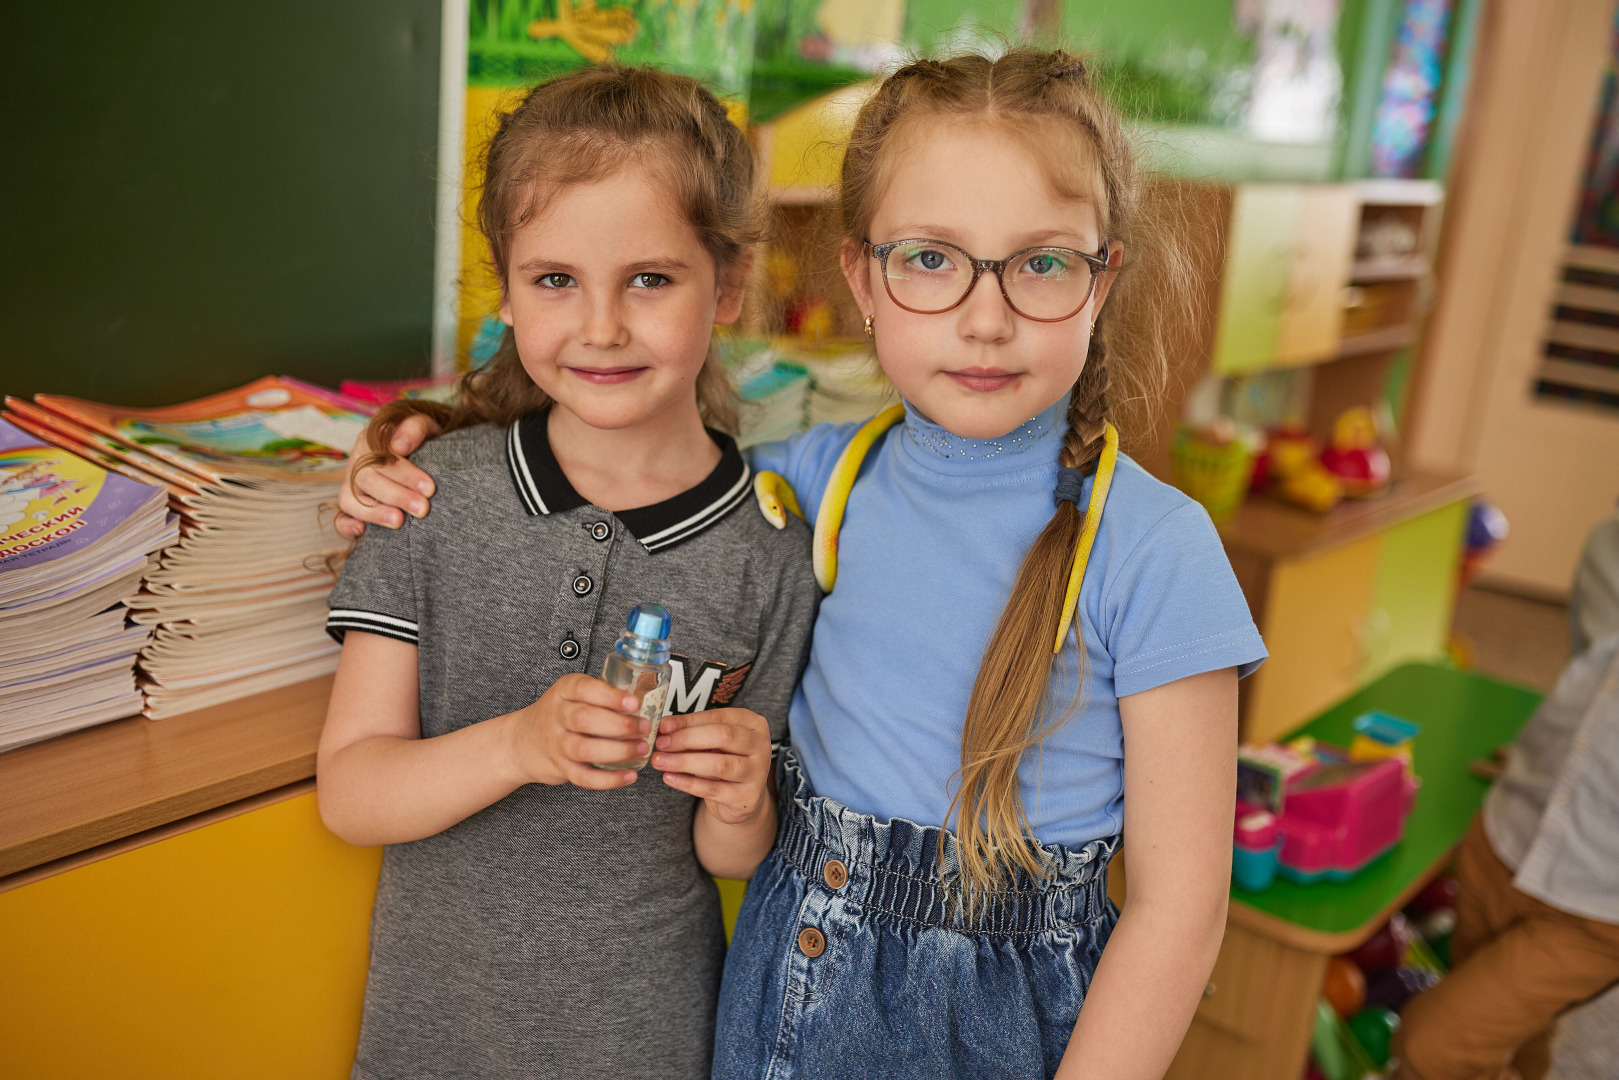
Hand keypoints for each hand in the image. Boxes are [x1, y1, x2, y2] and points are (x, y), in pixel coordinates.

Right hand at [335, 413, 441, 537]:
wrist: (423, 447)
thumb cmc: (422, 437)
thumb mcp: (424, 424)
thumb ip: (414, 428)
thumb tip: (399, 446)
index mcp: (370, 440)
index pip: (380, 457)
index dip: (404, 474)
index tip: (429, 488)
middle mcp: (357, 462)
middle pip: (367, 480)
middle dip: (397, 496)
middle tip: (423, 509)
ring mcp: (352, 485)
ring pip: (350, 499)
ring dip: (374, 512)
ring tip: (399, 522)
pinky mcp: (353, 504)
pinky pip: (340, 516)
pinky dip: (345, 525)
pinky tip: (360, 532)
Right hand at [505, 674, 649, 789]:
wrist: (521, 741)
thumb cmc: (558, 714)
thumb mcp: (572, 693)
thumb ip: (601, 693)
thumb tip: (644, 696)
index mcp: (564, 691)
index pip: (584, 689)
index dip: (610, 696)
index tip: (633, 703)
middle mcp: (557, 715)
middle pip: (585, 719)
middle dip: (619, 725)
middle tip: (644, 727)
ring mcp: (557, 743)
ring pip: (585, 749)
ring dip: (618, 751)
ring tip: (641, 748)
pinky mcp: (560, 767)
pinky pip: (584, 777)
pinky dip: (608, 779)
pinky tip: (628, 776)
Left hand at [653, 708, 772, 824]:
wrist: (742, 798)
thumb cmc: (725, 760)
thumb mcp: (712, 741)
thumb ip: (692, 731)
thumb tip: (664, 726)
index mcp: (753, 723)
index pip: (718, 717)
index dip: (688, 721)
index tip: (663, 726)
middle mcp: (761, 745)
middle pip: (723, 736)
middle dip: (687, 739)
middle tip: (661, 744)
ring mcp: (757, 773)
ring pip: (719, 765)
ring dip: (685, 762)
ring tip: (660, 761)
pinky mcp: (747, 797)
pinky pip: (713, 789)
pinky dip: (688, 783)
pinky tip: (669, 778)